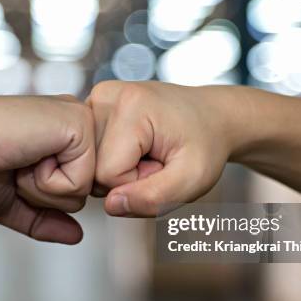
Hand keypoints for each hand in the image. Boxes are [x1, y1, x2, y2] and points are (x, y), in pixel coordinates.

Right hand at [0, 94, 94, 243]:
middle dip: (44, 195)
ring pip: (84, 190)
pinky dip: (45, 182)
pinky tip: (24, 155)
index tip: (12, 169)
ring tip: (17, 158)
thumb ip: (45, 218)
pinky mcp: (79, 124)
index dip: (43, 195)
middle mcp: (76, 122)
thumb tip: (78, 236)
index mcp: (63, 135)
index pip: (77, 190)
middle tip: (14, 165)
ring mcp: (81, 120)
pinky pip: (79, 183)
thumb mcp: (10, 201)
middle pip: (85, 193)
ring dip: (42, 188)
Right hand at [87, 81, 242, 216]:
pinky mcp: (93, 106)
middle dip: (125, 177)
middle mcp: (107, 95)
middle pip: (93, 168)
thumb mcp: (193, 179)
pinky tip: (135, 147)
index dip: (136, 183)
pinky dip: (112, 157)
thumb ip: (154, 198)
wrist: (211, 116)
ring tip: (148, 153)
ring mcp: (97, 98)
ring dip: (119, 168)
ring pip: (89, 162)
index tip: (161, 166)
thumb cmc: (205, 143)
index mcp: (130, 106)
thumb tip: (112, 204)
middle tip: (156, 160)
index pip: (107, 175)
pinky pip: (90, 152)